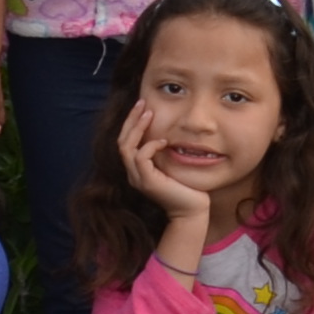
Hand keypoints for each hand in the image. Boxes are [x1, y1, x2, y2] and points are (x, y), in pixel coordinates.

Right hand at [116, 101, 217, 229]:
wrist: (192, 210)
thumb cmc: (187, 187)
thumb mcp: (172, 164)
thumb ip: (164, 151)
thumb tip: (167, 130)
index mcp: (137, 169)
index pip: (126, 142)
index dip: (132, 123)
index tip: (143, 106)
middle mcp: (133, 173)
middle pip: (122, 141)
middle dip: (131, 120)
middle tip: (141, 103)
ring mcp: (138, 178)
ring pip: (126, 147)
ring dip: (137, 128)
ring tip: (149, 113)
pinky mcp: (148, 182)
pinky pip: (141, 158)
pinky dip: (150, 145)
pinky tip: (165, 141)